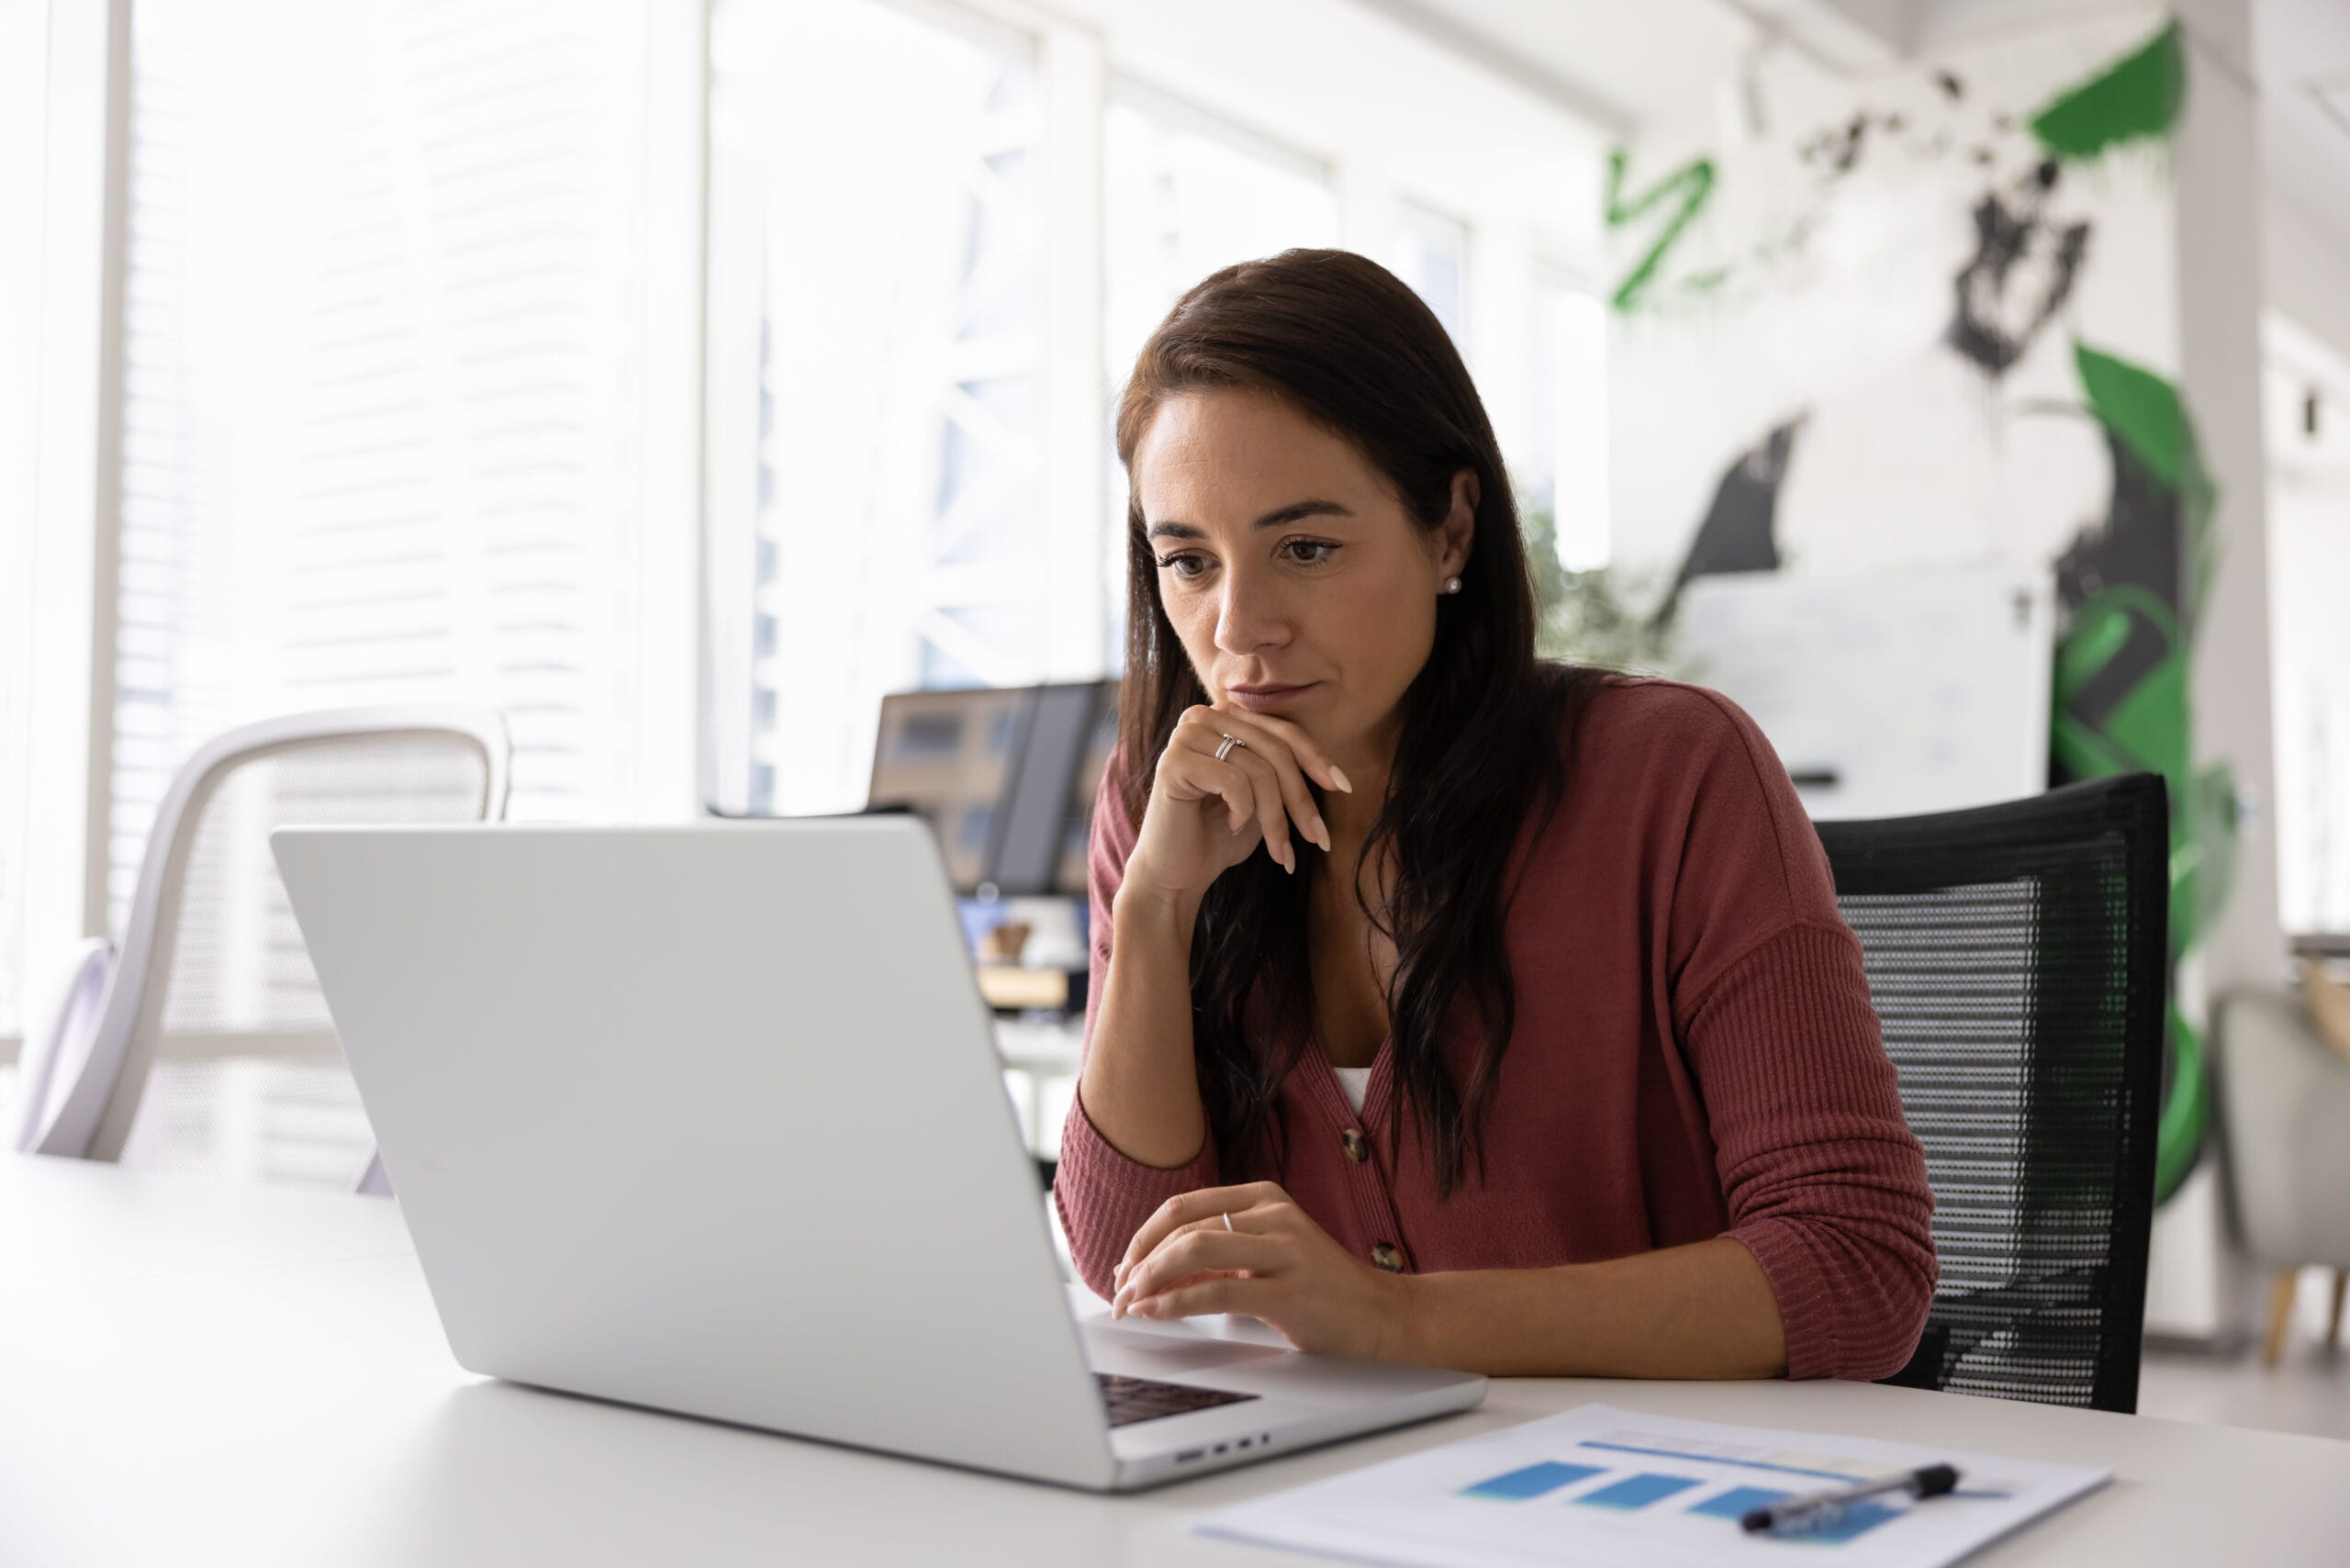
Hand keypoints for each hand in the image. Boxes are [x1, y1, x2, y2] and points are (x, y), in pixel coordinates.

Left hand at [1104, 1182, 1414, 1362]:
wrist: (1383, 1317)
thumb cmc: (1321, 1289)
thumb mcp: (1270, 1253)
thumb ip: (1221, 1253)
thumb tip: (1154, 1269)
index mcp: (1265, 1197)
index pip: (1185, 1206)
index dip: (1145, 1235)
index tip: (1125, 1265)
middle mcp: (1274, 1215)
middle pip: (1183, 1226)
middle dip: (1140, 1260)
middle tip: (1119, 1291)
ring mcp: (1284, 1251)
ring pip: (1194, 1250)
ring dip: (1151, 1279)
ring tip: (1132, 1303)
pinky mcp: (1287, 1292)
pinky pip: (1215, 1291)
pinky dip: (1175, 1302)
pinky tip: (1157, 1313)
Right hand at [1119, 707, 1350, 909]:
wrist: (1176, 874)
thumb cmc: (1219, 835)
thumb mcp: (1263, 797)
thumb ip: (1284, 771)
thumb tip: (1334, 772)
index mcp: (1225, 716)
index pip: (1283, 730)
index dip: (1316, 758)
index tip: (1343, 788)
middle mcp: (1203, 717)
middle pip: (1275, 750)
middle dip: (1300, 800)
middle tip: (1317, 839)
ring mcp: (1185, 736)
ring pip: (1259, 771)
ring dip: (1276, 819)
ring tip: (1280, 851)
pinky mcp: (1173, 762)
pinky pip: (1234, 782)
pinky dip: (1242, 812)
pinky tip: (1230, 826)